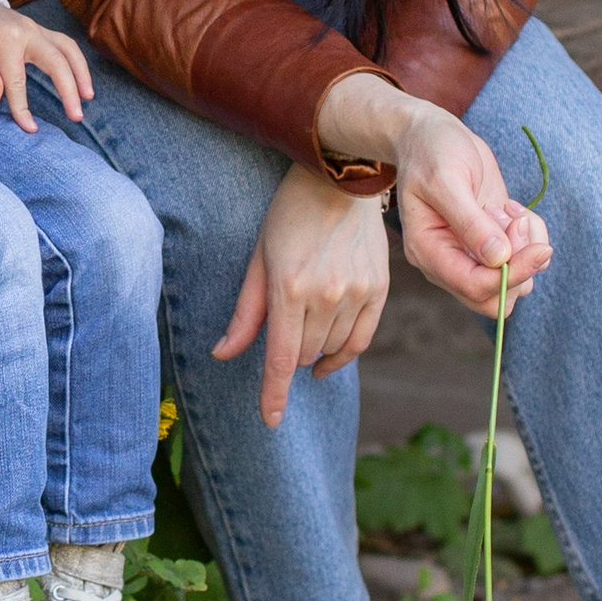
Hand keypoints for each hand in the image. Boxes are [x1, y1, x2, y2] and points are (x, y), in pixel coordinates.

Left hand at [0, 0, 93, 129]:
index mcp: (8, 39)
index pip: (18, 80)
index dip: (23, 107)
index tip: (29, 129)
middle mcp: (29, 32)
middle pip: (56, 62)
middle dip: (69, 90)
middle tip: (76, 117)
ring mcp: (37, 29)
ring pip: (68, 50)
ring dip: (81, 74)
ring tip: (87, 98)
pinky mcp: (41, 31)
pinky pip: (66, 45)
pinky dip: (77, 63)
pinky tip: (81, 81)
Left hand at [213, 163, 391, 428]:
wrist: (340, 180)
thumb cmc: (288, 216)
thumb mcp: (258, 259)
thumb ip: (246, 313)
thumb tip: (222, 354)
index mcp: (289, 287)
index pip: (281, 358)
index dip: (274, 394)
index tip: (270, 420)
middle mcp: (326, 295)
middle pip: (305, 354)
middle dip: (290, 351)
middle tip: (284, 321)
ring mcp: (357, 294)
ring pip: (331, 349)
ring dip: (314, 349)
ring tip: (305, 319)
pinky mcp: (379, 291)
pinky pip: (361, 341)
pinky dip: (343, 354)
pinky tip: (328, 357)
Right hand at [316, 72, 551, 317]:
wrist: (432, 134)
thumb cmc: (431, 151)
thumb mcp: (446, 180)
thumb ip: (470, 221)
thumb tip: (498, 257)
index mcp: (429, 252)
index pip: (474, 287)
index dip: (511, 274)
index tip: (540, 248)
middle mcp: (450, 262)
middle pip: (496, 298)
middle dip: (520, 265)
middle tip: (518, 221)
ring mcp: (472, 254)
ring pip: (516, 281)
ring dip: (525, 246)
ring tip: (508, 209)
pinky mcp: (492, 242)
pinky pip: (523, 257)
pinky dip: (530, 234)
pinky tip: (512, 208)